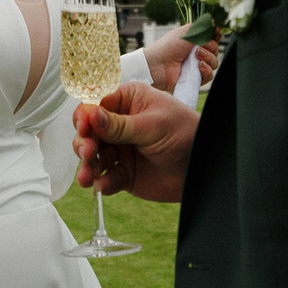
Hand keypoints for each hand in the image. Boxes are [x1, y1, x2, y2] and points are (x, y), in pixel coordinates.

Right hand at [74, 81, 196, 202]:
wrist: (204, 168)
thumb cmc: (186, 134)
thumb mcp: (154, 126)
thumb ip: (121, 125)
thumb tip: (91, 114)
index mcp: (128, 101)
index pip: (97, 104)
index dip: (86, 116)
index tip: (83, 127)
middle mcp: (120, 124)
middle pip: (89, 132)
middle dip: (84, 142)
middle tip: (88, 153)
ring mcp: (120, 149)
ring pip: (93, 157)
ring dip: (87, 166)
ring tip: (87, 176)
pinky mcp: (124, 173)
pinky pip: (106, 177)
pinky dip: (102, 182)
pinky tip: (103, 186)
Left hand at [142, 31, 217, 91]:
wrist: (157, 64)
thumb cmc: (169, 46)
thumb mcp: (187, 31)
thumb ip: (202, 28)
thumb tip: (216, 25)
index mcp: (195, 40)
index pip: (212, 38)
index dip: (216, 36)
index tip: (215, 33)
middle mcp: (197, 53)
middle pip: (216, 50)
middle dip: (211, 48)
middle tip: (199, 48)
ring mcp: (197, 66)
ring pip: (214, 63)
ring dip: (209, 58)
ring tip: (197, 57)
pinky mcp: (195, 79)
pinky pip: (209, 76)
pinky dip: (207, 71)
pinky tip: (199, 66)